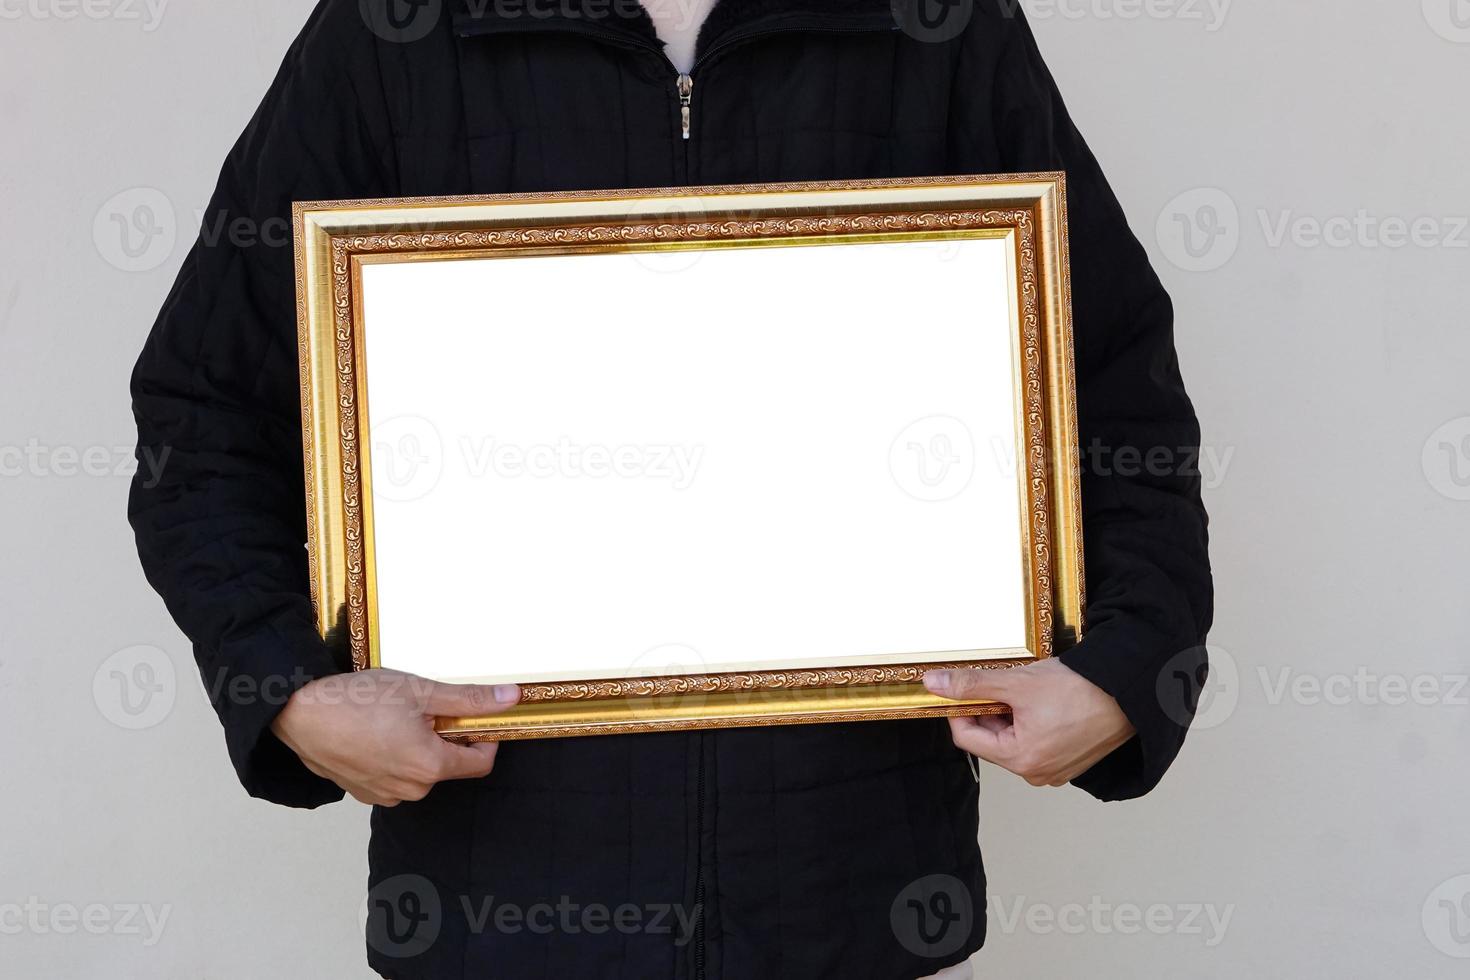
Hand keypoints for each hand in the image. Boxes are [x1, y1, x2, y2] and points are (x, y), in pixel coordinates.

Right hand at [271, 668, 520, 806]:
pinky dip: (393, 757)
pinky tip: (373, 733)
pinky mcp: (362, 793)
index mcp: (429, 767)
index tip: (473, 718)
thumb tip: (510, 699)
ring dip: (416, 748)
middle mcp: (409, 790)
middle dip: (444, 739)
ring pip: (418, 771)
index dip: (484, 738)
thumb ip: (469, 700)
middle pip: (447, 766)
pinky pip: (393, 777)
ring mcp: (384, 795)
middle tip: (420, 709)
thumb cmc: (356, 700)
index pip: (480, 764)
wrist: (297, 713)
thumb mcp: (420, 691)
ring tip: (391, 718)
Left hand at [923, 659, 1133, 786]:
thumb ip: (971, 685)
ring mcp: (1057, 770)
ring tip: (1030, 690)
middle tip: (1004, 682)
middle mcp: (1037, 774)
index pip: (967, 737)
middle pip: (992, 740)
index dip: (961, 709)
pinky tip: (1047, 700)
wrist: (1130, 689)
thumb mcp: (1017, 683)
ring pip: (1015, 740)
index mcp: (1021, 760)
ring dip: (1012, 714)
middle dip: (991, 710)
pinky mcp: (1072, 761)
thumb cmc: (1079, 689)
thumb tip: (934, 684)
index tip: (965, 686)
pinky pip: (1038, 743)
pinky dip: (1033, 722)